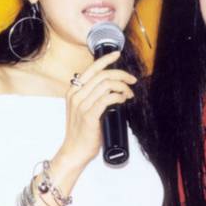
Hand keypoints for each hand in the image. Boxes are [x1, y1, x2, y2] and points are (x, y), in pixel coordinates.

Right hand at [57, 51, 135, 167]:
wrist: (74, 151)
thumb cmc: (82, 132)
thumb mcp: (83, 109)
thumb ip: (91, 96)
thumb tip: (110, 86)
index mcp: (73, 91)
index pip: (91, 68)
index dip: (106, 59)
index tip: (117, 54)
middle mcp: (76, 95)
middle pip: (102, 75)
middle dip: (121, 74)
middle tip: (132, 80)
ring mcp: (81, 105)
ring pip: (106, 85)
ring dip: (122, 87)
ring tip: (128, 94)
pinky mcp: (89, 115)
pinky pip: (107, 98)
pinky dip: (119, 96)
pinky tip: (123, 99)